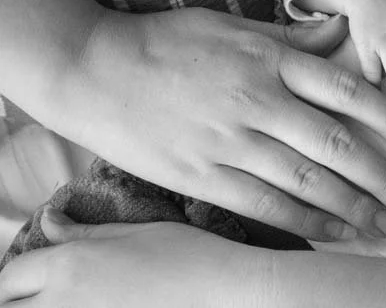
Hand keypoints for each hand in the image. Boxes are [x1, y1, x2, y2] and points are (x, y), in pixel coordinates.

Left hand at [0, 212, 253, 306]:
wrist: (229, 294)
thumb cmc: (190, 257)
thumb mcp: (135, 233)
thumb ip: (83, 233)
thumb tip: (49, 220)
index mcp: (69, 266)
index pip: (8, 279)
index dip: (15, 280)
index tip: (29, 282)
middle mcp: (63, 304)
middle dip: (19, 301)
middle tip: (44, 297)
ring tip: (75, 302)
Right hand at [57, 8, 385, 241]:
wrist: (93, 68)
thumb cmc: (170, 40)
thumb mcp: (236, 25)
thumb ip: (293, 37)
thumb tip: (342, 33)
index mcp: (271, 61)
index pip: (347, 92)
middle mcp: (258, 103)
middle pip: (336, 146)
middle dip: (385, 178)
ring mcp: (230, 143)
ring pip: (306, 182)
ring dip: (354, 208)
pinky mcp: (202, 176)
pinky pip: (263, 205)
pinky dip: (305, 221)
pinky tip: (335, 233)